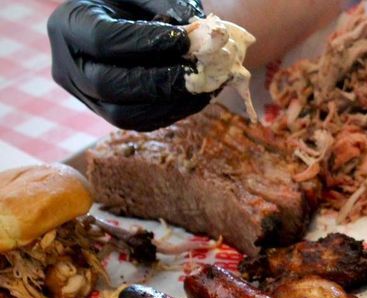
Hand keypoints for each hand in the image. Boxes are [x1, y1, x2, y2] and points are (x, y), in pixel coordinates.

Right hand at [48, 0, 211, 130]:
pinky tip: (198, 97)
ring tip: (203, 87)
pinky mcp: (109, 113)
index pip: (103, 40)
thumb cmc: (132, 3)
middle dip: (158, 82)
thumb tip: (201, 37)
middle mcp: (69, 66)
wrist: (120, 21)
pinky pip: (140, 122)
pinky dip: (173, 112)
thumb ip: (167, 7)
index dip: (145, 43)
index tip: (183, 40)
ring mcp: (87, 96)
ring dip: (170, 104)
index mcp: (68, 26)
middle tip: (197, 73)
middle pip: (108, 85)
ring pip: (123, 115)